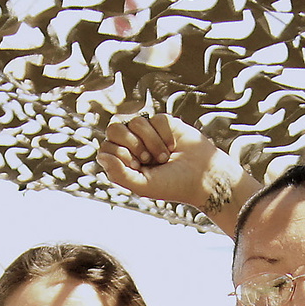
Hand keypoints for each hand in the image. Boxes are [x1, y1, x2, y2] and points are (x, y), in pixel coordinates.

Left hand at [98, 114, 246, 212]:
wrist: (203, 176)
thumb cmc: (173, 185)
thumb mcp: (143, 185)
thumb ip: (119, 174)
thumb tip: (101, 154)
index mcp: (124, 162)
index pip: (106, 148)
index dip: (119, 155)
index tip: (137, 167)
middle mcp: (132, 146)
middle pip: (114, 129)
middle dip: (132, 145)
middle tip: (147, 159)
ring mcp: (147, 133)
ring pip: (134, 122)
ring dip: (151, 142)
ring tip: (164, 156)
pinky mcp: (162, 122)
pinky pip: (154, 119)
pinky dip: (164, 136)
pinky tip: (174, 146)